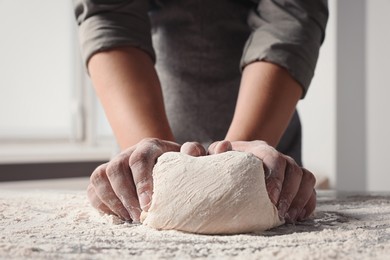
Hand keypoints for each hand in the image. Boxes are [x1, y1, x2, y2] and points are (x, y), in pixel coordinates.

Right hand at [87, 138, 205, 221]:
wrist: (162, 164)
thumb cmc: (176, 164)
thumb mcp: (187, 157)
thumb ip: (193, 152)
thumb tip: (191, 152)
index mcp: (148, 146)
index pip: (139, 159)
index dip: (141, 181)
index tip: (148, 204)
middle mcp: (127, 152)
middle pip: (116, 168)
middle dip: (125, 194)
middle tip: (139, 216)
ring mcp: (113, 164)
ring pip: (100, 176)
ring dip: (112, 200)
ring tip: (129, 217)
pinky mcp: (103, 178)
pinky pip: (93, 188)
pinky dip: (102, 204)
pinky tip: (118, 215)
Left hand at [208, 140, 315, 222]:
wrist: (234, 164)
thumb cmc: (223, 163)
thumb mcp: (215, 155)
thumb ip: (215, 151)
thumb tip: (223, 146)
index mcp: (258, 149)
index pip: (273, 157)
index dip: (275, 177)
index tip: (269, 198)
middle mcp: (278, 156)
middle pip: (294, 169)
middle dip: (289, 193)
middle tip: (279, 213)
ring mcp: (289, 168)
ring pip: (306, 178)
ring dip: (300, 198)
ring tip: (288, 217)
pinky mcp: (296, 181)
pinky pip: (310, 188)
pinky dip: (307, 202)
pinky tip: (297, 216)